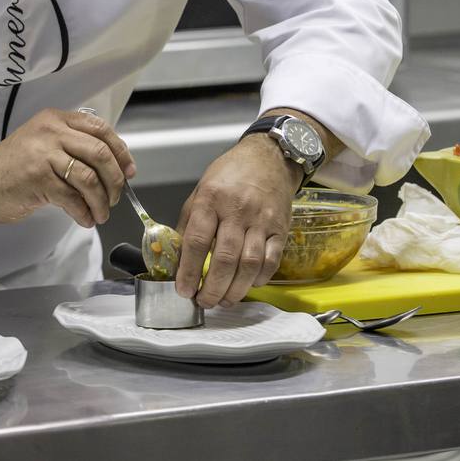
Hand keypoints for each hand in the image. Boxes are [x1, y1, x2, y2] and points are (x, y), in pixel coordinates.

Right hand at [0, 108, 135, 227]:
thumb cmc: (13, 167)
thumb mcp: (44, 143)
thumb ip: (74, 147)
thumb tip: (115, 167)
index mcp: (56, 119)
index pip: (101, 130)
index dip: (121, 152)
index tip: (129, 171)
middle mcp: (51, 132)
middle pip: (100, 153)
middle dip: (115, 180)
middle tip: (115, 197)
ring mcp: (43, 154)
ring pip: (89, 178)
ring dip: (101, 201)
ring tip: (100, 213)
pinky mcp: (37, 178)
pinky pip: (72, 198)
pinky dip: (84, 212)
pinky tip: (84, 218)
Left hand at [174, 134, 299, 307]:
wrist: (269, 158)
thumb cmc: (231, 174)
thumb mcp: (201, 190)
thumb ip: (190, 223)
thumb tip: (178, 258)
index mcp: (211, 198)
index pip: (197, 241)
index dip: (188, 271)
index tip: (184, 289)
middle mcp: (237, 210)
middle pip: (224, 258)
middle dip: (212, 288)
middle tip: (204, 302)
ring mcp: (262, 220)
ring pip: (249, 264)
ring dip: (235, 290)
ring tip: (224, 300)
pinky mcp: (280, 229)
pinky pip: (271, 261)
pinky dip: (259, 279)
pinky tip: (248, 285)